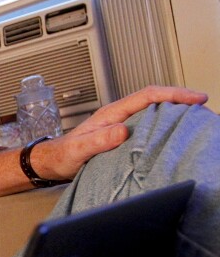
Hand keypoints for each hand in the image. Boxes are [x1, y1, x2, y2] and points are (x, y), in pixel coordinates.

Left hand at [31, 85, 208, 180]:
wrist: (51, 162)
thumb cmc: (62, 155)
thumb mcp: (79, 150)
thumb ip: (98, 140)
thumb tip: (122, 131)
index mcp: (111, 114)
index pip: (148, 96)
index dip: (173, 94)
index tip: (195, 98)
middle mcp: (118, 116)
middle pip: (156, 99)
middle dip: (182, 99)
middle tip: (205, 108)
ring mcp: (120, 125)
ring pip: (154, 112)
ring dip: (175, 112)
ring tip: (196, 119)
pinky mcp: (121, 136)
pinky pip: (148, 126)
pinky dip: (164, 126)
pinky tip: (174, 134)